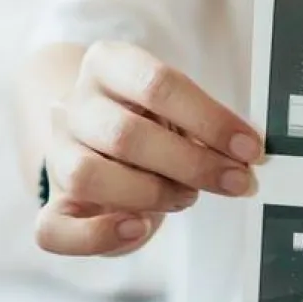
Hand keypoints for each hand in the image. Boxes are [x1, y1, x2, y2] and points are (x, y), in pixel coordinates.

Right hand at [36, 40, 262, 257]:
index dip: (209, 120)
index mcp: (108, 65)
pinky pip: (53, 230)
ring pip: (87, 175)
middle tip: (234, 181)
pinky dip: (98, 236)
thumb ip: (206, 127)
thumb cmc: (152, 123)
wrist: (102, 138)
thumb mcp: (178, 109)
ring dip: (151, 193)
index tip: (250, 150)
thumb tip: (248, 153)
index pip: (157, 83)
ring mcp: (57, 153)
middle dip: (192, 165)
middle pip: (125, 135)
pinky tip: (138, 228)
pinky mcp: (52, 202)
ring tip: (187, 196)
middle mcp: (74, 105)